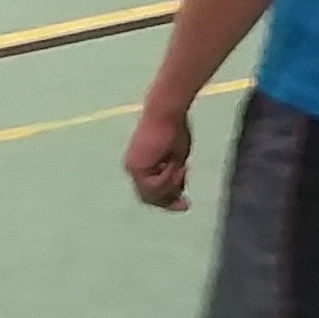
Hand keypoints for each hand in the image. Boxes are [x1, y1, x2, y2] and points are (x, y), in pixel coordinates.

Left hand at [123, 95, 197, 210]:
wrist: (167, 113)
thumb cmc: (174, 129)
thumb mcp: (177, 159)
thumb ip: (174, 177)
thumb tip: (177, 194)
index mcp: (141, 165)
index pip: (151, 192)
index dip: (167, 201)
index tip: (185, 204)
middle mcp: (133, 168)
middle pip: (150, 197)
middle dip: (169, 200)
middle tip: (185, 204)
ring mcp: (133, 168)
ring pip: (153, 194)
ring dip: (171, 183)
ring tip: (180, 166)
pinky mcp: (137, 167)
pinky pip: (155, 186)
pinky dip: (167, 178)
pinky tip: (173, 164)